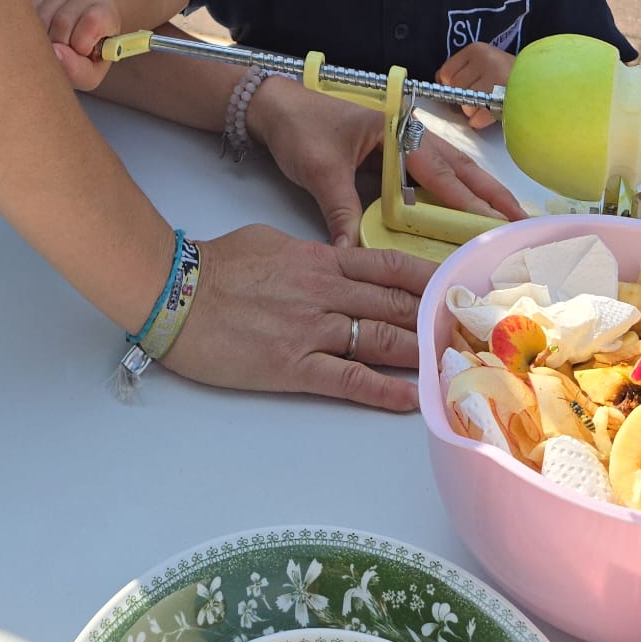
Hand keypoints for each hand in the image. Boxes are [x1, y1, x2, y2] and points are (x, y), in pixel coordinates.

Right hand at [30, 0, 117, 89]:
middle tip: (65, 53)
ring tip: (54, 46)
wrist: (88, 33)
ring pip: (42, 15)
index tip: (82, 53)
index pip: (91, 22)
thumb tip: (55, 53)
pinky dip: (32, 29)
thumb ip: (79, 70)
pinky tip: (43, 36)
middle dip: (58, 45)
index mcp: (105, 11)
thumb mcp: (92, 71)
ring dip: (42, 38)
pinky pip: (30, 9)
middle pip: (62, 20)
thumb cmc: (90, 55)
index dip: (80, 46)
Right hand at [167, 224, 429, 411]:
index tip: (453, 287)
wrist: (175, 292)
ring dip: (419, 353)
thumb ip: (308, 255)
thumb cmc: (215, 264)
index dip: (425, 278)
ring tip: (450, 366)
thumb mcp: (270, 242)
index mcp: (320, 259)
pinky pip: (347, 379)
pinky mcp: (292, 366)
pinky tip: (408, 399)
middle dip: (433, 318)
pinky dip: (382, 390)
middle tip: (465, 332)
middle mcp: (325, 292)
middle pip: (394, 304)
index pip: (387, 265)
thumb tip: (331, 263)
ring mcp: (311, 330)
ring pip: (380, 340)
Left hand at [248, 76, 522, 245]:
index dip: (469, 201)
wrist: (274, 107)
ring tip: (508, 218)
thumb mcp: (320, 171)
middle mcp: (407, 136)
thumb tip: (349, 254)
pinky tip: (467, 210)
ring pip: (451, 170)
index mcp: (396, 133)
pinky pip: (432, 176)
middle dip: (492, 195)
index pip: (440, 172)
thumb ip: (339, 211)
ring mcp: (403, 144)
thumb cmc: (300, 129)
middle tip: (523, 221)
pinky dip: (455, 191)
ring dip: (479, 192)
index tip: (496, 223)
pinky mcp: (393, 156)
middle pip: (459, 168)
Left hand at [435, 42, 513, 129]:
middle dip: (463, 99)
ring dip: (472, 110)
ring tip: (486, 105)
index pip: (445, 73)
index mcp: (476, 49)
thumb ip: (463, 70)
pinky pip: (478, 117)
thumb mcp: (484, 63)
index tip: (462, 89)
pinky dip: (480, 121)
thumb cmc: (507, 75)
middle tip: (478, 100)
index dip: (451, 85)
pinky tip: (489, 115)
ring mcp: (496, 78)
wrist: (540, 82)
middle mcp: (485, 60)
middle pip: (455, 89)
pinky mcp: (504, 97)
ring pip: (465, 104)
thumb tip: (439, 85)